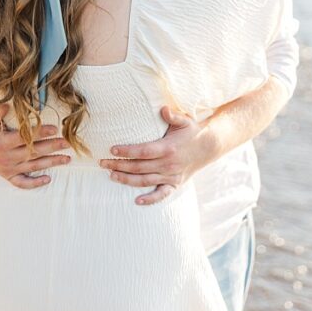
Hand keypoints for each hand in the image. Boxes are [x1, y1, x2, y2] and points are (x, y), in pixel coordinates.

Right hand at [0, 104, 70, 188]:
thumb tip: (8, 106)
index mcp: (2, 142)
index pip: (25, 138)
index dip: (40, 133)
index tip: (55, 129)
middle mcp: (7, 157)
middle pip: (34, 152)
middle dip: (52, 147)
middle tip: (68, 143)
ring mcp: (8, 168)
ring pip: (33, 166)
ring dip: (51, 163)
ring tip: (67, 158)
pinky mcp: (7, 175)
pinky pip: (22, 183)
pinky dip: (35, 183)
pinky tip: (48, 179)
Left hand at [100, 106, 214, 205]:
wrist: (209, 146)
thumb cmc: (192, 131)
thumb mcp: (184, 120)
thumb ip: (172, 115)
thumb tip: (163, 109)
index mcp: (168, 148)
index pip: (143, 151)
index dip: (127, 151)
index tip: (112, 149)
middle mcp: (168, 164)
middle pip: (139, 167)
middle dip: (119, 165)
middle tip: (102, 163)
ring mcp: (171, 176)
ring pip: (145, 181)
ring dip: (127, 180)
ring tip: (111, 176)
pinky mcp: (175, 184)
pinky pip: (162, 194)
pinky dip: (150, 199)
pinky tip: (137, 201)